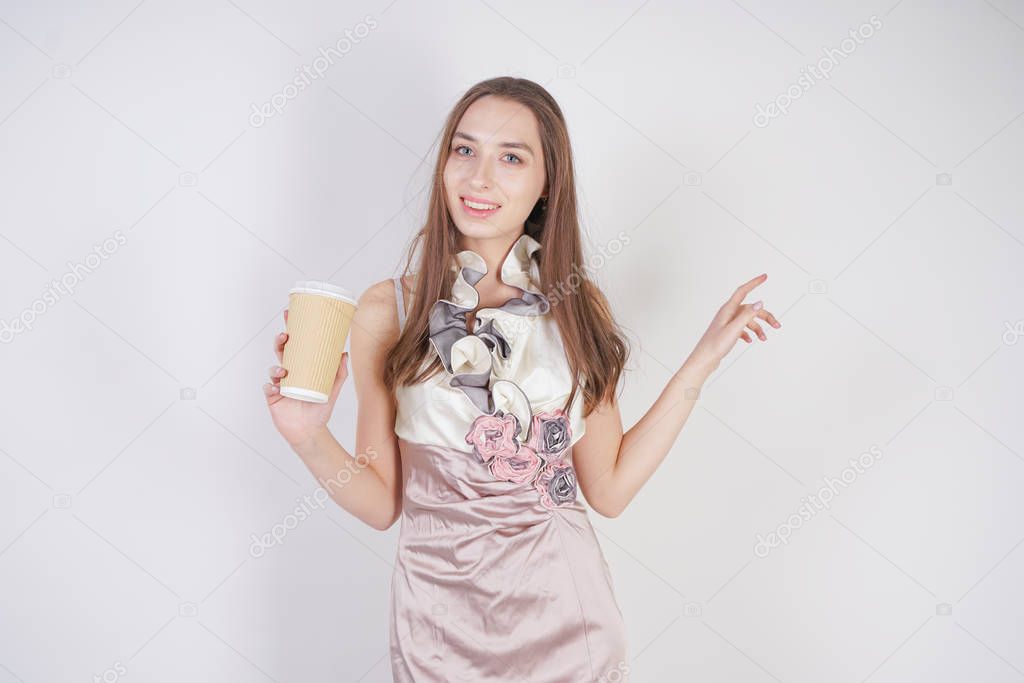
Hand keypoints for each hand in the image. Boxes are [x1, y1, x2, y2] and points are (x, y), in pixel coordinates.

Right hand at [263, 309, 349, 448]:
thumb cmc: (320, 409)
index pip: (294, 344)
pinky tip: (276, 387)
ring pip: (273, 368)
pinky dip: (270, 386)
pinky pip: (267, 388)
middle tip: (286, 336)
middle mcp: (288, 372)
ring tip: (284, 370)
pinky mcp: (272, 397)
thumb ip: (340, 372)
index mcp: (301, 366)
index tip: (289, 314)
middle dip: (280, 341)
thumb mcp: (333, 388)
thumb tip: (344, 353)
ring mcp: (279, 384)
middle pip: (281, 351)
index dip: (290, 329)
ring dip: (276, 366)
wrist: (311, 431)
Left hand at [685, 273, 780, 371]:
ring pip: (748, 320)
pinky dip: (749, 333)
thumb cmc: (715, 345)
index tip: (764, 276)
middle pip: (750, 309)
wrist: (704, 360)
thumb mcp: (734, 329)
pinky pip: (742, 328)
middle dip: (765, 316)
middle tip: (777, 325)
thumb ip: (747, 315)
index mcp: (728, 310)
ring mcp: (727, 323)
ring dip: (758, 328)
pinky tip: (750, 340)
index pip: (743, 291)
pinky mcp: (727, 332)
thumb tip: (760, 302)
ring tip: (764, 339)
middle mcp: (727, 314)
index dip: (754, 283)